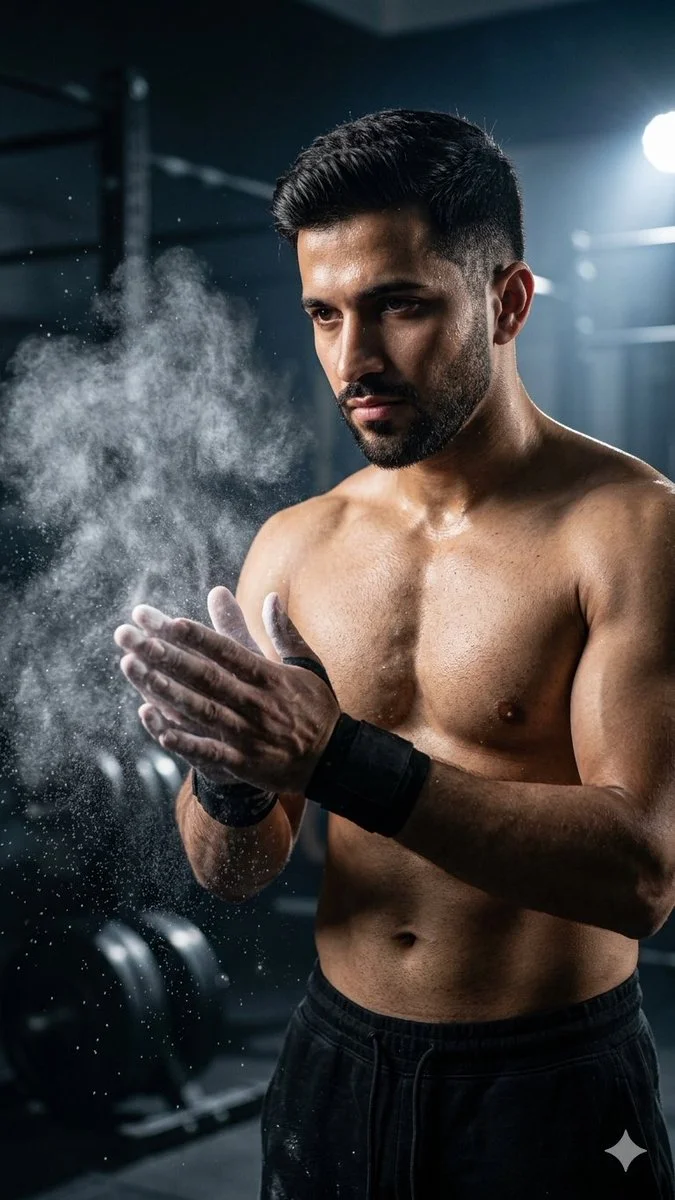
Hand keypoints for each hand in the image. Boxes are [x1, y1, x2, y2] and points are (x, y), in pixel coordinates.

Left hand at [113, 588, 340, 794]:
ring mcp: (247, 733)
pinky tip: (153, 723)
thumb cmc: (316, 708)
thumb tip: (271, 597)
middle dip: (164, 653)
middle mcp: (255, 702)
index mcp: (269, 676)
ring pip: (199, 708)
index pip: (227, 651)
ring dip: (162, 687)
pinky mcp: (242, 761)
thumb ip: (285, 632)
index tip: (167, 620)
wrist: (333, 761)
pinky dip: (181, 738)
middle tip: (130, 635)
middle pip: (203, 675)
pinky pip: (207, 749)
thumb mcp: (307, 665)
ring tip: (130, 666)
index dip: (197, 636)